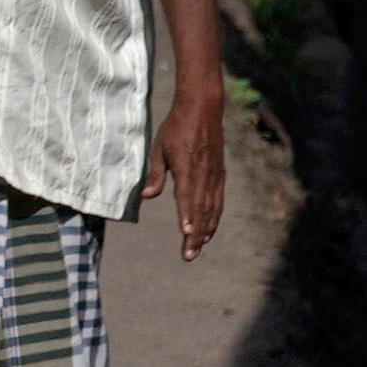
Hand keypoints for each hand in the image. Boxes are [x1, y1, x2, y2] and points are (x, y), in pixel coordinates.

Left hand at [161, 92, 227, 260]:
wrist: (202, 110)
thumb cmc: (175, 128)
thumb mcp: (159, 147)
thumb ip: (155, 173)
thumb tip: (147, 196)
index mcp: (188, 167)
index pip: (187, 197)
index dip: (187, 217)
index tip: (186, 234)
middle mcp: (204, 174)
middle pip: (201, 209)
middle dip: (195, 235)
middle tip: (188, 255)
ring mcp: (215, 175)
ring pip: (212, 208)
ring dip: (205, 230)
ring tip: (197, 248)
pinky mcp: (220, 175)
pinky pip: (218, 201)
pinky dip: (214, 217)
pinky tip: (208, 230)